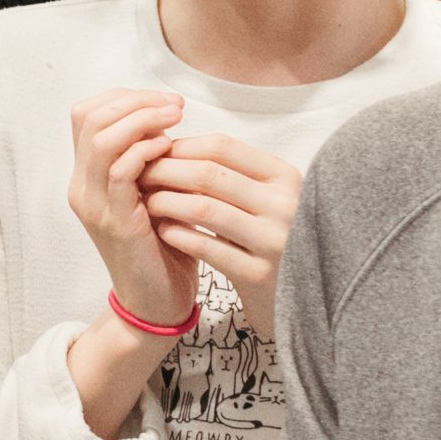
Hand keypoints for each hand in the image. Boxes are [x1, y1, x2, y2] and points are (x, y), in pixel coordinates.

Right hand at [63, 88, 194, 326]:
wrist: (157, 303)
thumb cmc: (165, 248)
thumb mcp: (154, 194)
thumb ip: (150, 161)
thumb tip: (169, 120)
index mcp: (87, 177)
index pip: (86, 114)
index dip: (124, 97)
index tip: (165, 102)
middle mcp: (81, 185)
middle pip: (89, 117)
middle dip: (135, 101)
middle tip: (173, 105)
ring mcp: (92, 202)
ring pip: (101, 138)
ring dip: (142, 119)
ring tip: (174, 118)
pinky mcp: (112, 220)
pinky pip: (120, 169)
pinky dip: (145, 150)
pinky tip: (170, 148)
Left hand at [140, 132, 301, 338]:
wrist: (301, 295)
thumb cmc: (271, 235)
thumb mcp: (265, 196)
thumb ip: (229, 172)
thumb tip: (168, 144)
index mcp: (286, 177)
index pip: (221, 147)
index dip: (180, 147)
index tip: (155, 153)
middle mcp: (285, 205)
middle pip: (207, 174)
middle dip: (164, 172)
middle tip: (139, 177)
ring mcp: (274, 241)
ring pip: (202, 207)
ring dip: (164, 202)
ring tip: (147, 203)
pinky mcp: (258, 275)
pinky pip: (204, 246)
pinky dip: (176, 234)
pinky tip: (163, 230)